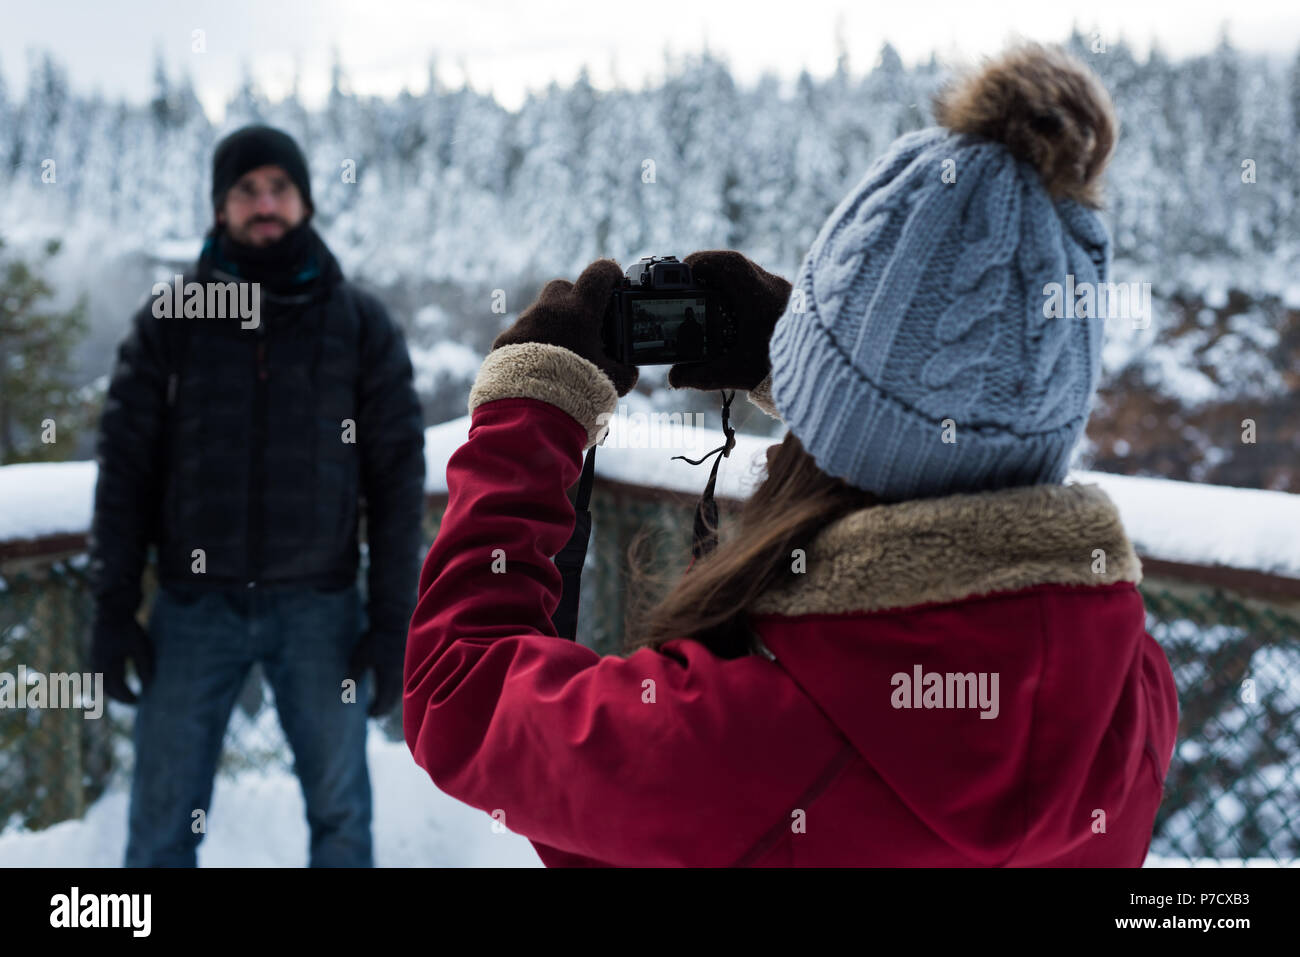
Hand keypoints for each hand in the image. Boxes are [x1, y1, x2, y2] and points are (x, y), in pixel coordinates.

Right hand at [91, 604, 154, 704]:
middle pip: (106, 688)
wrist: (111, 610)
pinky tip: (114, 679)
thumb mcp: (141, 648)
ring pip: (99, 681)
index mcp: (109, 666)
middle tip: (131, 701)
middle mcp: (97, 665)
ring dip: (111, 690)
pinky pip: (97, 673)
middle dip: (119, 697)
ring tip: (123, 693)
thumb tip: (148, 685)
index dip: (128, 698)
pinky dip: (106, 680)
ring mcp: (93, 659)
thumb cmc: (128, 629)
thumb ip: (144, 667)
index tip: (139, 702)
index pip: (118, 689)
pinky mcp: (93, 652)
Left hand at [347, 631, 403, 717]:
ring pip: (398, 691)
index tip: (368, 714)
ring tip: (382, 700)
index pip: (383, 703)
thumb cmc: (376, 639)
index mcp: (388, 679)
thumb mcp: (360, 657)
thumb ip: (355, 675)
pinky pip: (401, 680)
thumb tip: (347, 691)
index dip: (375, 711)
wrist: (394, 620)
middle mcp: (399, 677)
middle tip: (375, 712)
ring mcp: (404, 669)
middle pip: (393, 700)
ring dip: (390, 698)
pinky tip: (389, 683)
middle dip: (384, 708)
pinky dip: (394, 687)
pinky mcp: (405, 662)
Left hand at [491, 259, 638, 396]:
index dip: (611, 274)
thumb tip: (629, 368)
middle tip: (586, 327)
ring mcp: (524, 323)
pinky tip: (540, 367)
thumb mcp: (614, 382)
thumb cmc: (576, 393)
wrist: (531, 413)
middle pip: (564, 287)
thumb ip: (626, 369)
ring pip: (541, 312)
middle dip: (576, 301)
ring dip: (553, 325)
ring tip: (563, 354)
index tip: (616, 284)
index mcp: (580, 311)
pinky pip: (522, 334)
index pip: (600, 271)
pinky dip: (533, 345)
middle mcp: (549, 310)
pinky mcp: (506, 341)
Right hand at [668, 251, 791, 392]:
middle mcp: (772, 285)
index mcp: (758, 294)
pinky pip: (758, 286)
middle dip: (706, 274)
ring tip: (705, 300)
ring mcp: (782, 291)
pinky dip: (740, 295)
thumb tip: (675, 378)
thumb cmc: (783, 367)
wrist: (826, 369)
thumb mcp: (737, 372)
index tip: (681, 273)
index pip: (726, 262)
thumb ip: (702, 376)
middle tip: (687, 288)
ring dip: (723, 283)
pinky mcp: (788, 300)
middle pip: (732, 265)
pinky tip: (731, 314)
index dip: (699, 262)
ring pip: (746, 274)